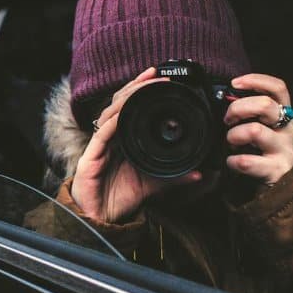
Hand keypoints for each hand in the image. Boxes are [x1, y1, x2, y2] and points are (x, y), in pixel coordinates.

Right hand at [71, 67, 203, 223]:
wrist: (100, 218)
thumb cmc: (119, 198)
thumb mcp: (153, 185)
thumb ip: (174, 178)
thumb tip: (200, 173)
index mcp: (122, 139)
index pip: (130, 106)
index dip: (142, 90)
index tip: (160, 78)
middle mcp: (110, 137)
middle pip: (119, 102)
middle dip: (136, 85)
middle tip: (155, 74)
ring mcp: (100, 144)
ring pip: (111, 112)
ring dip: (128, 97)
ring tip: (143, 86)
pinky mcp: (91, 156)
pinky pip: (103, 133)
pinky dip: (115, 120)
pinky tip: (125, 112)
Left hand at [223, 73, 292, 184]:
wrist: (274, 185)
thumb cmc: (261, 149)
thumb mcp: (260, 125)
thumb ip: (250, 112)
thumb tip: (227, 96)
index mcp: (284, 114)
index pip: (278, 88)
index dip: (256, 80)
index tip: (234, 83)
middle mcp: (289, 129)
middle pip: (265, 105)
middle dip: (238, 109)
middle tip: (227, 119)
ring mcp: (285, 149)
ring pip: (255, 131)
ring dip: (234, 135)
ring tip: (231, 142)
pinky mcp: (276, 169)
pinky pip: (247, 161)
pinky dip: (232, 161)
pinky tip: (232, 161)